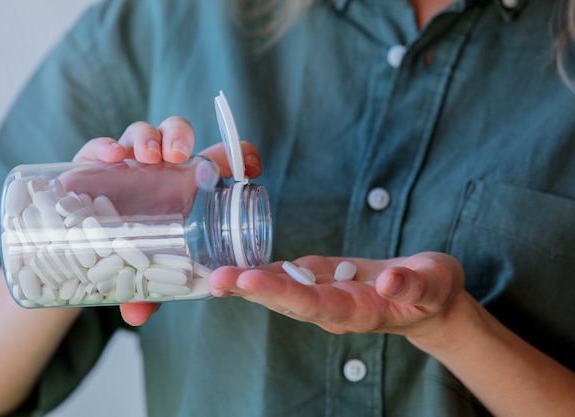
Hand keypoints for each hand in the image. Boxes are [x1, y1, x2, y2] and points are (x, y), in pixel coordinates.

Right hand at [73, 118, 261, 325]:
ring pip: (143, 134)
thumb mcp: (146, 273)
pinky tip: (112, 158)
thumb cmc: (130, 253)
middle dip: (179, 137)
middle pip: (176, 135)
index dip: (240, 155)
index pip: (219, 159)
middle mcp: (159, 170)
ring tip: (148, 158)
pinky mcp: (94, 164)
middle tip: (177, 157)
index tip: (251, 169)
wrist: (85, 245)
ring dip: (147, 139)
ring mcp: (127, 165)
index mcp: (186, 188)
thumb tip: (136, 315)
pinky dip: (106, 145)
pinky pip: (101, 146)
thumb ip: (147, 292)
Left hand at [209, 252, 464, 338]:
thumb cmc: (434, 290)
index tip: (251, 279)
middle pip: (288, 301)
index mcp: (361, 310)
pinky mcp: (321, 280)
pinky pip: (288, 277)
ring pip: (282, 291)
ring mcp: (325, 295)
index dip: (283, 292)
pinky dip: (263, 270)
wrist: (427, 298)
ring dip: (249, 282)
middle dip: (251, 289)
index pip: (316, 305)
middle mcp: (335, 308)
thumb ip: (414, 284)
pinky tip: (237, 262)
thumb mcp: (436, 283)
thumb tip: (391, 280)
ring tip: (215, 273)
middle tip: (216, 278)